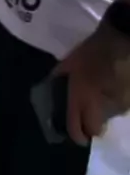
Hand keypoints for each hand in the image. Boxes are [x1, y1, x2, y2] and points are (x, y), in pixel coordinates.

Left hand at [56, 22, 129, 145]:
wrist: (123, 38)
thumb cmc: (93, 49)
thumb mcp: (69, 63)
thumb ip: (60, 78)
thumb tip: (51, 87)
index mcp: (82, 97)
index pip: (77, 128)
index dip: (76, 136)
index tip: (77, 136)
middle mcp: (102, 106)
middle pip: (97, 129)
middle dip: (92, 126)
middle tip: (89, 114)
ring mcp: (121, 104)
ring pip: (111, 117)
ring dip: (105, 110)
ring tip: (103, 91)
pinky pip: (122, 105)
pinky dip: (117, 100)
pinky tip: (115, 86)